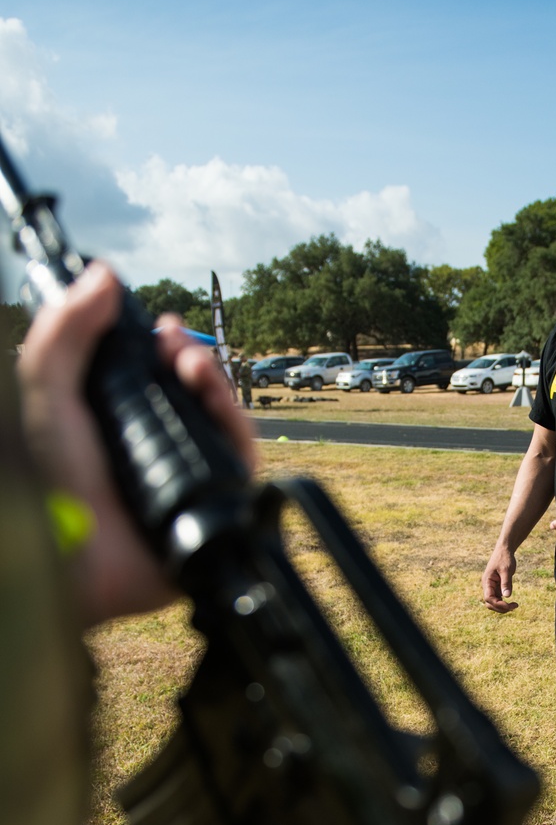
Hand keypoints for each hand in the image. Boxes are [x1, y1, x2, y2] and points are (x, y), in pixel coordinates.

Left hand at [17, 261, 255, 628]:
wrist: (67, 551)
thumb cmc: (45, 480)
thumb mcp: (45, 394)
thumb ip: (64, 332)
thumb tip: (103, 274)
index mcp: (122, 427)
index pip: (158, 382)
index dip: (166, 350)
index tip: (162, 325)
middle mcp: (158, 452)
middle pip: (196, 398)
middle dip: (192, 361)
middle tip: (176, 343)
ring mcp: (188, 481)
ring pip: (222, 425)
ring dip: (215, 385)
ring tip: (192, 366)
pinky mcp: (216, 510)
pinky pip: (241, 463)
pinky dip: (235, 425)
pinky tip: (215, 402)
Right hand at [481, 543, 517, 612]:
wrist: (504, 550)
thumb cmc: (504, 558)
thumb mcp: (506, 570)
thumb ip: (506, 583)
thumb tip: (507, 596)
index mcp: (487, 581)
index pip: (488, 598)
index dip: (498, 604)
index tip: (509, 605)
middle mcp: (487, 586)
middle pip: (490, 603)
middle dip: (500, 608)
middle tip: (514, 606)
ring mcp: (492, 587)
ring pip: (494, 603)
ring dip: (503, 607)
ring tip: (515, 605)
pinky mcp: (497, 587)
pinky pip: (498, 599)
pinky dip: (504, 603)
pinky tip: (513, 603)